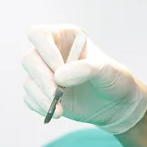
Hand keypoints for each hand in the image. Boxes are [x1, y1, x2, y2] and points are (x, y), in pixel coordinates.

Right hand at [22, 25, 146, 134]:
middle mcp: (52, 52)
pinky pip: (30, 98)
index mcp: (66, 36)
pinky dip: (40, 106)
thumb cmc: (115, 79)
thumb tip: (58, 77)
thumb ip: (86, 69)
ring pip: (29, 80)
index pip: (39, 34)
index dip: (45, 51)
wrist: (118, 104)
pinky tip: (57, 112)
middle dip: (42, 78)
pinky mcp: (43, 93)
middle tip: (57, 94)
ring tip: (59, 110)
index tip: (59, 70)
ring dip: (41, 95)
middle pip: (30, 58)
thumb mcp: (107, 71)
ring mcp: (46, 73)